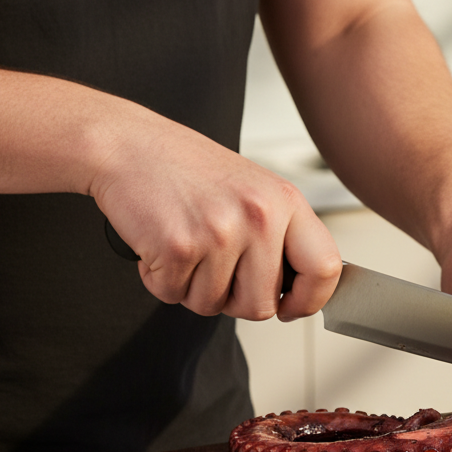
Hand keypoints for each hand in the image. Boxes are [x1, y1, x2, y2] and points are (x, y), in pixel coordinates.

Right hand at [89, 108, 340, 320]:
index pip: (325, 269)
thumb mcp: (255, 192)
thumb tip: (303, 292)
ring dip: (193, 288)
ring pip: (214, 305)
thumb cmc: (188, 170)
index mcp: (286, 201)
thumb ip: (283, 237)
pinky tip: (160, 245)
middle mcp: (259, 216)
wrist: (126, 144)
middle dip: (234, 300)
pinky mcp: (179, 247)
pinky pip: (175, 295)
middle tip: (214, 269)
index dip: (309, 301)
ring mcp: (220, 233)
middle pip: (262, 305)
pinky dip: (161, 280)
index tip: (291, 307)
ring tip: (186, 246)